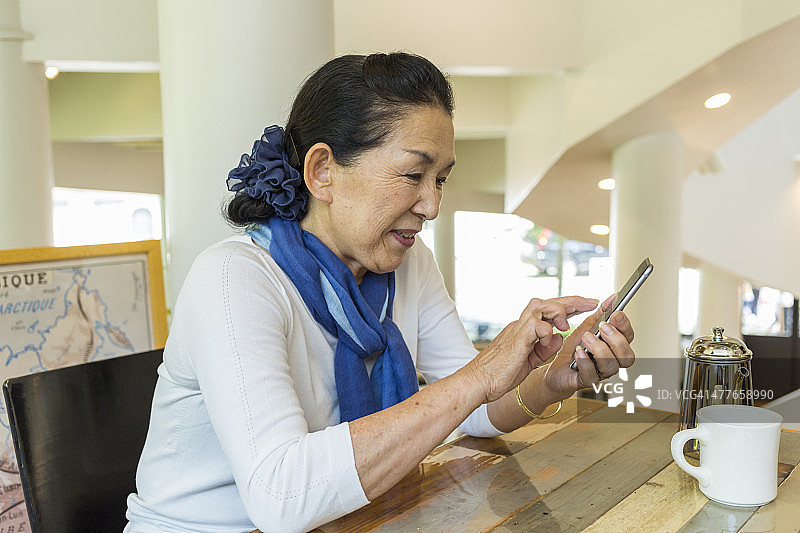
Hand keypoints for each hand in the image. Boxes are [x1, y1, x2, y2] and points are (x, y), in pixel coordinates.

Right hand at [466, 296, 597, 402]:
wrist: (478, 382)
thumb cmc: (499, 374)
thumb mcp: (530, 360)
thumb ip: (544, 348)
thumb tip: (559, 338)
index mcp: (524, 330)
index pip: (548, 311)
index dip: (568, 306)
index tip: (586, 305)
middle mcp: (521, 325)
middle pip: (547, 302)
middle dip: (572, 301)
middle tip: (591, 302)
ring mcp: (517, 330)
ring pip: (540, 305)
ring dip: (558, 311)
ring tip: (567, 324)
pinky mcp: (516, 340)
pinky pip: (536, 326)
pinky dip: (547, 331)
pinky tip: (549, 341)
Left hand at [543, 294, 635, 397]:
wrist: (554, 368)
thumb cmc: (573, 350)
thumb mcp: (586, 327)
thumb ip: (600, 314)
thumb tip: (613, 298)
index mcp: (614, 347)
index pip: (629, 337)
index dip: (625, 326)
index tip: (616, 314)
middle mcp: (611, 361)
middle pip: (627, 356)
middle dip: (616, 339)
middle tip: (602, 327)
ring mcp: (600, 372)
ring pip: (612, 366)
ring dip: (599, 349)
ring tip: (586, 338)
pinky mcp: (586, 380)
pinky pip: (592, 375)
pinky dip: (585, 362)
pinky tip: (578, 352)